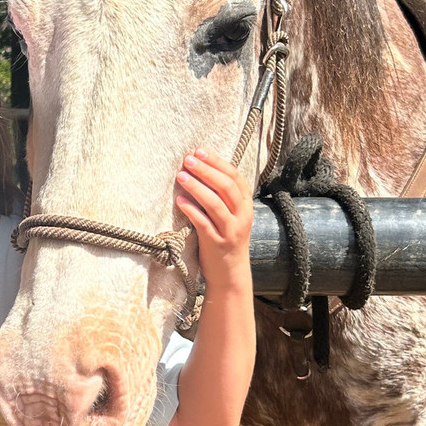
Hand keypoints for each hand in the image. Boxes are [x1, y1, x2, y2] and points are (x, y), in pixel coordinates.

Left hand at [175, 149, 252, 291]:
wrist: (230, 275)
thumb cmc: (227, 240)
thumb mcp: (232, 216)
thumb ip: (224, 196)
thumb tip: (203, 168)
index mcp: (245, 206)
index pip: (235, 177)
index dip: (217, 162)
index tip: (200, 150)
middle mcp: (241, 216)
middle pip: (225, 187)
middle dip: (206, 170)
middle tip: (188, 159)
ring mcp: (230, 231)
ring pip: (215, 204)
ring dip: (196, 187)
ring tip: (180, 176)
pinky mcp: (217, 244)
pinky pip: (203, 224)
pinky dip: (191, 210)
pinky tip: (179, 201)